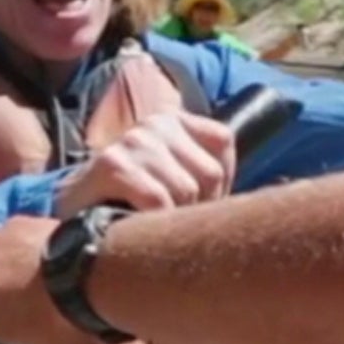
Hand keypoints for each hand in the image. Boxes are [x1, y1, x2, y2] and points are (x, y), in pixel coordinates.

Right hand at [54, 111, 234, 214]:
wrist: (69, 216)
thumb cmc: (130, 202)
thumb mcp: (171, 178)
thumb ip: (208, 177)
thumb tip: (274, 187)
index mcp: (174, 120)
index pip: (222, 142)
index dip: (219, 184)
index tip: (195, 205)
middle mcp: (155, 123)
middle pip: (210, 173)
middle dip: (197, 208)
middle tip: (168, 221)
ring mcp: (133, 141)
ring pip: (187, 190)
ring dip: (172, 220)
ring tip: (149, 222)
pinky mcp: (113, 165)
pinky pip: (158, 201)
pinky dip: (152, 222)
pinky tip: (134, 224)